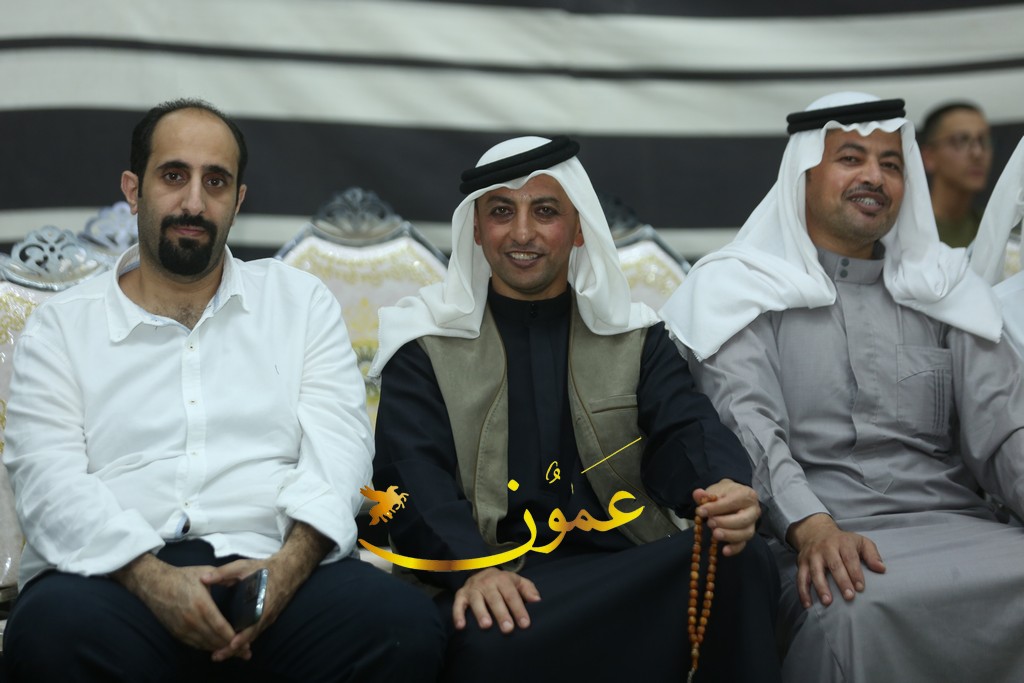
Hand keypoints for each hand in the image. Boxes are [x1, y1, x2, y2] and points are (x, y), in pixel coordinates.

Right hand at [112, 554, 236, 653]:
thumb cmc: (182, 577)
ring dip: (220, 649)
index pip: (220, 627)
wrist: (155, 584)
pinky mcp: (176, 632)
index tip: (246, 642)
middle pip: (215, 639)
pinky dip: (207, 647)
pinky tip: (217, 647)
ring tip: (235, 652)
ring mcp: (183, 628)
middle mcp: (192, 620)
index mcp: (201, 604)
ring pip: (205, 644)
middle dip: (232, 647)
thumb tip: (240, 578)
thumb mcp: (205, 572)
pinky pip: (195, 644)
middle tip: (246, 652)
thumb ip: (224, 577)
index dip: (233, 637)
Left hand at [201, 522, 333, 661]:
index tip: (230, 645)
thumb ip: (224, 573)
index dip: (242, 637)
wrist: (289, 570)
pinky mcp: (266, 619)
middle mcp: (267, 615)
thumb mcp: (244, 567)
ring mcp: (268, 619)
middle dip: (233, 649)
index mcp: (263, 603)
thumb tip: (203, 578)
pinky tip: (231, 645)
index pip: (253, 625)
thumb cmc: (266, 569)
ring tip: (219, 654)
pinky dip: (243, 641)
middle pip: (250, 637)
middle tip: (216, 656)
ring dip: (237, 647)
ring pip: (252, 637)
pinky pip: (254, 633)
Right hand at [452, 568, 540, 633]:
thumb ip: (528, 589)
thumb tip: (537, 600)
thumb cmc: (502, 583)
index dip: (518, 609)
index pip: (512, 595)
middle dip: (501, 614)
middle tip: (508, 629)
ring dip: (481, 613)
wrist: (478, 570)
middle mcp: (487, 583)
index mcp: (503, 580)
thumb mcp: (516, 581)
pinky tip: (461, 626)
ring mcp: (473, 589)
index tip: (524, 624)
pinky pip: (458, 604)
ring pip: (477, 601)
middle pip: (495, 599)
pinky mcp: (461, 595)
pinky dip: (458, 614)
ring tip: (486, 626)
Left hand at [693, 479, 760, 556]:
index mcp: (746, 495)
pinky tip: (724, 551)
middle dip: (724, 523)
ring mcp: (752, 524)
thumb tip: (698, 494)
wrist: (732, 497)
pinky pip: (743, 544)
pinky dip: (734, 549)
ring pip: (745, 533)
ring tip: (714, 534)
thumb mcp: (715, 490)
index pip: (733, 502)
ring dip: (728, 535)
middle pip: (742, 520)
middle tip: (709, 523)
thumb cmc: (724, 494)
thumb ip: (706, 494)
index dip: (716, 507)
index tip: (701, 511)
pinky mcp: (747, 535)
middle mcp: (753, 510)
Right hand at [786, 513, 885, 608]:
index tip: (861, 588)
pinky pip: (800, 578)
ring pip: (815, 572)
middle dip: (841, 581)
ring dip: (821, 587)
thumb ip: (872, 554)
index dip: (855, 572)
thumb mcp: (860, 542)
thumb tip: (881, 569)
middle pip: (834, 565)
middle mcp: (826, 548)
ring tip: (827, 602)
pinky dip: (803, 591)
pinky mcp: (801, 563)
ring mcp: (812, 556)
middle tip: (849, 597)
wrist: (815, 531)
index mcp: (842, 542)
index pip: (849, 557)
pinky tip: (807, 604)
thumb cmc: (842, 541)